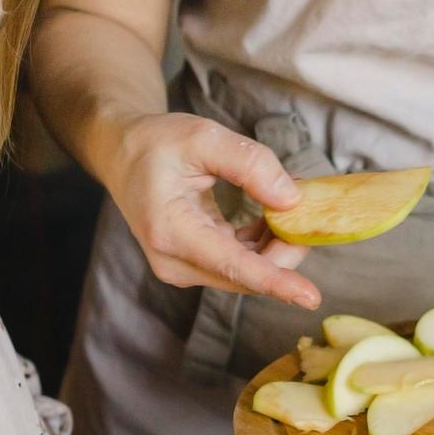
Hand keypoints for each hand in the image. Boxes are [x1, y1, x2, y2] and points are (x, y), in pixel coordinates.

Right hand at [99, 112, 320, 308]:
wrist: (124, 156)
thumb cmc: (157, 144)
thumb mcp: (203, 136)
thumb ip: (250, 163)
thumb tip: (291, 199)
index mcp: (170, 230)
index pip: (232, 264)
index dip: (275, 282)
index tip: (309, 297)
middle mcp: (174, 261)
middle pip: (246, 273)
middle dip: (285, 250)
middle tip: (307, 210)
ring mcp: (182, 268)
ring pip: (246, 272)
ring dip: (275, 247)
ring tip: (285, 205)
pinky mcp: (192, 266)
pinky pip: (238, 266)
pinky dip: (262, 246)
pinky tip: (269, 217)